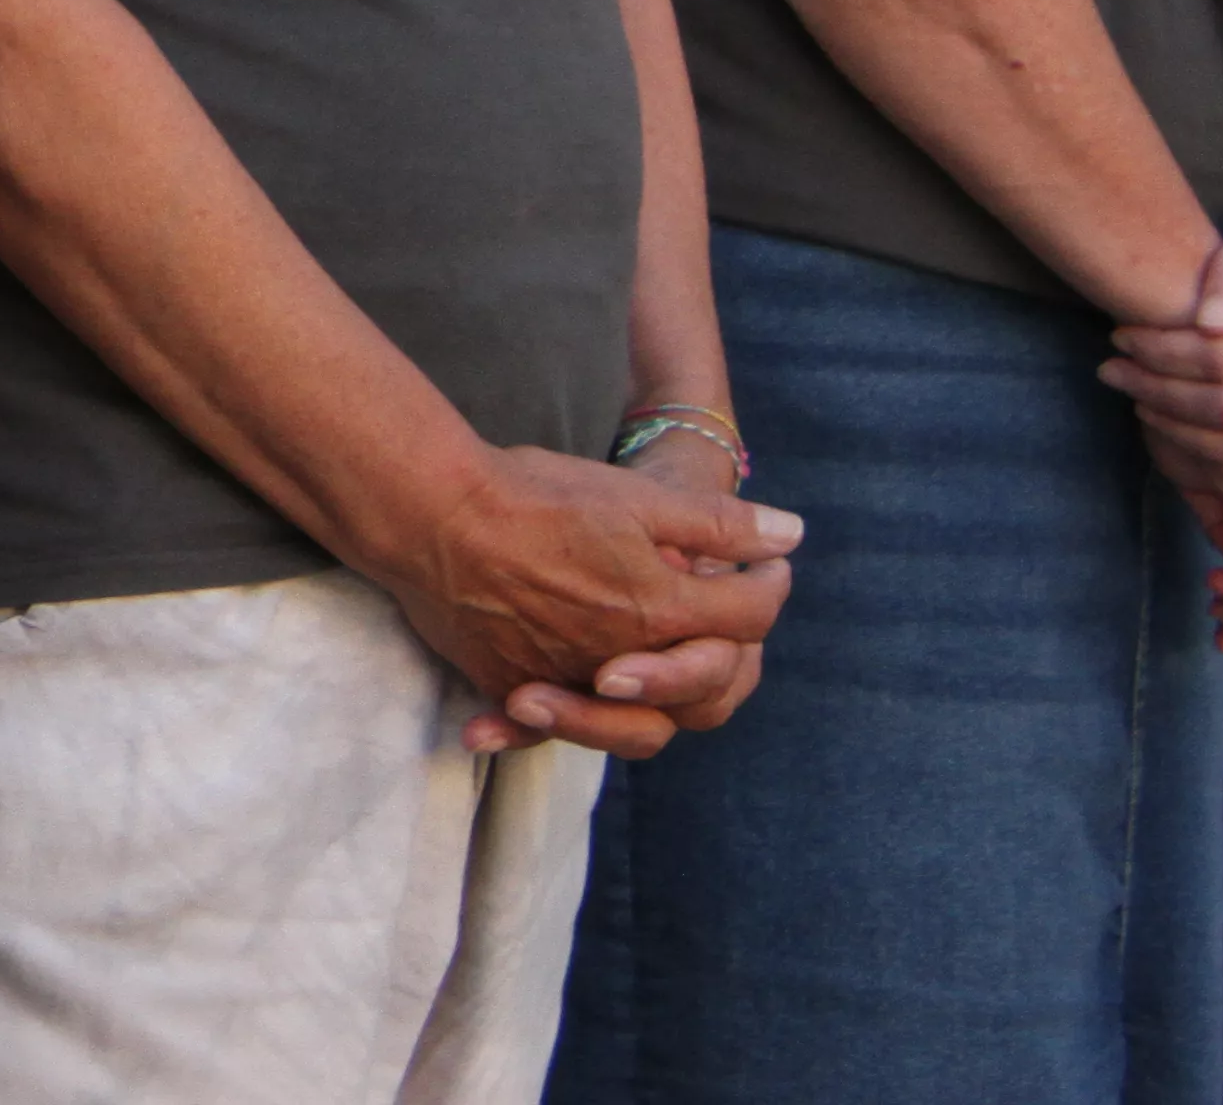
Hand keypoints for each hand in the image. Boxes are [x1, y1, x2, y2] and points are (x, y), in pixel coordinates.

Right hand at [376, 445, 796, 765]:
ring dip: (652, 704)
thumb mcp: (637, 499)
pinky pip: (541, 726)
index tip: (768, 568)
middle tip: (713, 622)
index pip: (747, 616)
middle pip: (702, 687)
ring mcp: (562, 680)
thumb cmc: (535, 495)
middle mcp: (618, 660)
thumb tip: (792, 535)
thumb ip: (719, 524)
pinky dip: (544, 726)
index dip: (768, 587)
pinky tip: (539, 710)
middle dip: (719, 652)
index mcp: (659, 610)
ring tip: (648, 676)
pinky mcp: (506, 684)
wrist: (430, 511)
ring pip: (631, 724)